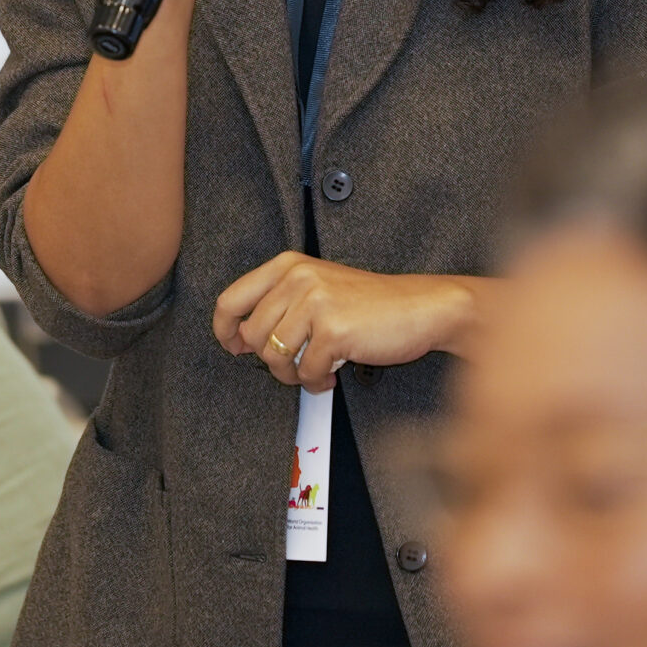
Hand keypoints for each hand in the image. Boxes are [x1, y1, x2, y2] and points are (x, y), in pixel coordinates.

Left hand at [214, 254, 487, 391]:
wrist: (422, 307)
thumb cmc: (369, 304)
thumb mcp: (317, 289)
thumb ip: (277, 305)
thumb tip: (236, 339)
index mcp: (287, 265)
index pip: (230, 299)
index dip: (225, 330)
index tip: (235, 347)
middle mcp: (297, 277)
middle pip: (251, 336)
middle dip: (271, 360)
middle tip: (297, 363)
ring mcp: (315, 302)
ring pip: (274, 356)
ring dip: (294, 373)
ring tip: (316, 369)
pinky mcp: (334, 330)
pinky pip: (306, 372)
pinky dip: (318, 382)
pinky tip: (335, 374)